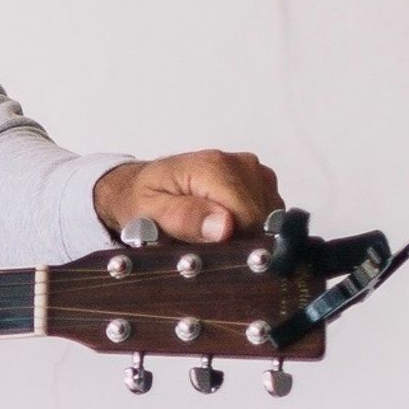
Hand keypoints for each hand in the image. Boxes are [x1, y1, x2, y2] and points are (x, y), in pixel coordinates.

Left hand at [93, 150, 284, 243]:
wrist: (138, 186)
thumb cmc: (142, 199)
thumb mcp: (150, 213)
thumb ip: (185, 218)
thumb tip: (224, 226)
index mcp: (212, 168)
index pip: (249, 217)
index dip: (233, 240)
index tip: (208, 245)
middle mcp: (236, 163)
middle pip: (261, 217)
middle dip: (237, 236)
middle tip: (203, 237)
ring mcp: (250, 169)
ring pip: (269, 215)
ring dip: (244, 229)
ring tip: (210, 227)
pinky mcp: (257, 178)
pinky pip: (270, 210)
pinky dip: (251, 222)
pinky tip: (225, 221)